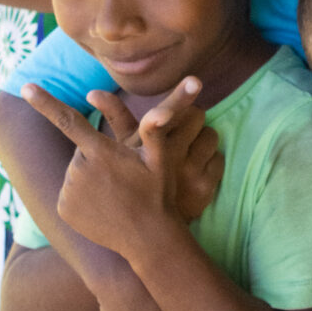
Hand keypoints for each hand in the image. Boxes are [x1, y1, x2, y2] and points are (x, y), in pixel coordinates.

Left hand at [22, 80, 192, 258]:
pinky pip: (68, 193)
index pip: (68, 120)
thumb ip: (155, 130)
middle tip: (121, 175)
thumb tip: (165, 108)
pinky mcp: (63, 209)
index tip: (25, 87)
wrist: (147, 239)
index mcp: (100, 151)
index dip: (45, 102)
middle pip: (80, 151)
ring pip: (75, 172)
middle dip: (95, 156)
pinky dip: (82, 196)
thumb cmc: (157, 194)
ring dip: (90, 176)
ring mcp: (69, 191)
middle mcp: (79, 169)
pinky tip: (102, 205)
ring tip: (114, 193)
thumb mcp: (161, 159)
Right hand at [88, 82, 223, 223]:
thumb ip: (115, 115)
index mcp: (145, 145)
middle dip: (190, 117)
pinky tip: (196, 167)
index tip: (194, 81)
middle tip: (182, 125)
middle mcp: (167, 158)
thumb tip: (93, 92)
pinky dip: (209, 161)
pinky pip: (218, 158)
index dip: (179, 100)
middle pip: (195, 116)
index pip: (165, 114)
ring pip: (209, 135)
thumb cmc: (131, 179)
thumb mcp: (122, 148)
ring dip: (201, 138)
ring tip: (188, 148)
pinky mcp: (205, 188)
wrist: (146, 229)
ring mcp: (188, 174)